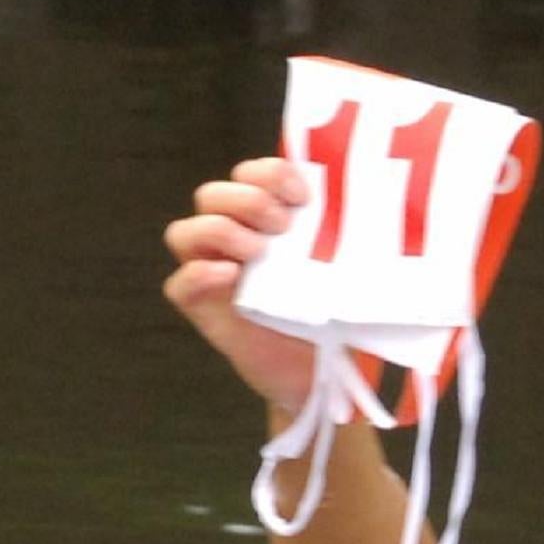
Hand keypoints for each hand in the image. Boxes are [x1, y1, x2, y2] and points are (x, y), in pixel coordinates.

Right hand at [158, 155, 323, 418]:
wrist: (317, 369)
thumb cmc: (327, 313)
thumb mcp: (337, 270)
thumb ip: (336, 236)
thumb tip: (365, 208)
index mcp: (260, 219)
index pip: (249, 174)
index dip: (270, 174)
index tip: (304, 196)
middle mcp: (230, 238)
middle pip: (211, 195)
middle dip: (247, 201)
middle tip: (282, 227)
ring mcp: (210, 271)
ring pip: (184, 232)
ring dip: (220, 231)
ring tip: (258, 252)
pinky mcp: (201, 309)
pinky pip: (178, 286)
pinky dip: (198, 275)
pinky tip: (230, 277)